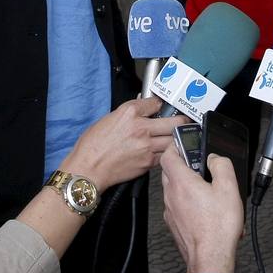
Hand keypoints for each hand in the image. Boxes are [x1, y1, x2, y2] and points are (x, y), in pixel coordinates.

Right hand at [59, 97, 185, 190]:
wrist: (88, 168)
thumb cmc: (92, 145)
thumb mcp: (108, 119)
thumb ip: (128, 114)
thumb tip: (141, 111)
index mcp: (129, 113)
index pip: (156, 103)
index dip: (161, 104)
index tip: (163, 107)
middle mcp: (141, 128)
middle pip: (174, 121)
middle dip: (181, 120)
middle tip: (183, 121)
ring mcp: (146, 146)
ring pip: (173, 139)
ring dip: (175, 138)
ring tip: (176, 136)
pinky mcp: (148, 162)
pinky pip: (164, 155)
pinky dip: (166, 153)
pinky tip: (163, 151)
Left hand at [160, 145, 243, 272]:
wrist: (211, 257)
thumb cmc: (217, 227)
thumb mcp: (229, 188)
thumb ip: (222, 165)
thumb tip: (216, 158)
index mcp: (181, 182)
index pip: (169, 154)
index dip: (176, 145)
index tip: (185, 142)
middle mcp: (171, 195)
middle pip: (169, 170)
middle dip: (182, 164)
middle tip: (199, 164)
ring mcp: (170, 210)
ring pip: (173, 188)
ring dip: (185, 183)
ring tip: (204, 187)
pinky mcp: (174, 223)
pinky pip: (177, 204)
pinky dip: (186, 200)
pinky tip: (202, 207)